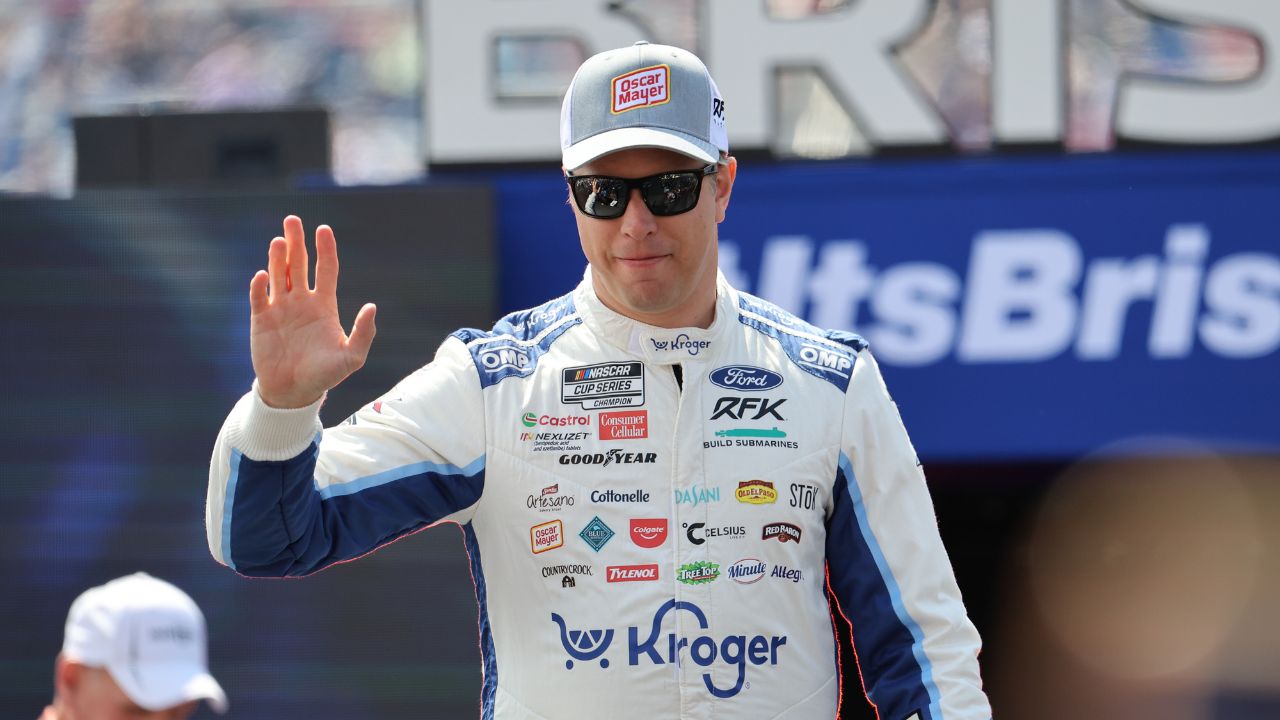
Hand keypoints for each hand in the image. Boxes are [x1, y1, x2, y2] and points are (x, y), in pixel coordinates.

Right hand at [249, 216, 375, 407]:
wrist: (294, 392)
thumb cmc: (325, 375)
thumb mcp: (351, 357)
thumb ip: (363, 333)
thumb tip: (372, 306)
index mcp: (324, 305)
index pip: (326, 269)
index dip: (325, 249)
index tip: (324, 229)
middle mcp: (302, 300)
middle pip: (299, 264)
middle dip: (296, 242)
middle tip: (292, 219)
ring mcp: (280, 308)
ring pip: (278, 274)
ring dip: (278, 257)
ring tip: (279, 240)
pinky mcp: (261, 319)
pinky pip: (259, 297)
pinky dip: (260, 285)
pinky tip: (263, 275)